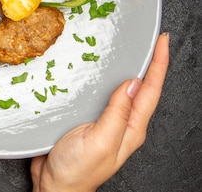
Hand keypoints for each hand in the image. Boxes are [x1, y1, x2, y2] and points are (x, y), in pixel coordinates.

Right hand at [30, 33, 169, 191]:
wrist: (54, 186)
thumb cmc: (77, 171)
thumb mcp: (101, 141)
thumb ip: (118, 113)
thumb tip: (134, 83)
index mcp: (130, 128)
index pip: (151, 90)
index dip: (158, 64)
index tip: (162, 42)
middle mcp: (121, 123)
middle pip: (140, 87)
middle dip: (148, 62)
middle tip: (150, 39)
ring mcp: (103, 121)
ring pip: (118, 89)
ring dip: (124, 68)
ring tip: (127, 48)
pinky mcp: (85, 118)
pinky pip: (98, 94)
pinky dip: (100, 79)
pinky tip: (93, 71)